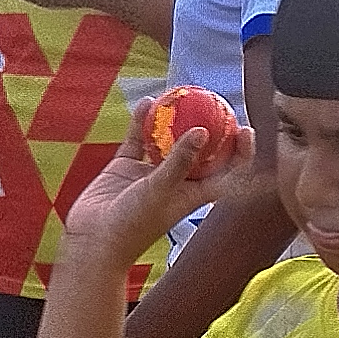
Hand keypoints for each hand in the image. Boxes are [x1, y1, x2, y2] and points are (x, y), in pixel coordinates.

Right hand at [65, 96, 254, 256]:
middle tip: (216, 102)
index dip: (240, 153)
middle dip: (211, 128)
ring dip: (174, 121)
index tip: (245, 129)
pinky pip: (137, 139)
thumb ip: (180, 161)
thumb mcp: (160, 191)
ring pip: (167, 141)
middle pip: (200, 152)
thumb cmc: (133, 226)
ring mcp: (149, 173)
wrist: (93, 241)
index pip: (225, 172)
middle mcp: (175, 182)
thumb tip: (203, 131)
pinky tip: (146, 102)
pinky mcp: (125, 167)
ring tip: (182, 96)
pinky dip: (141, 122)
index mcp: (192, 194)